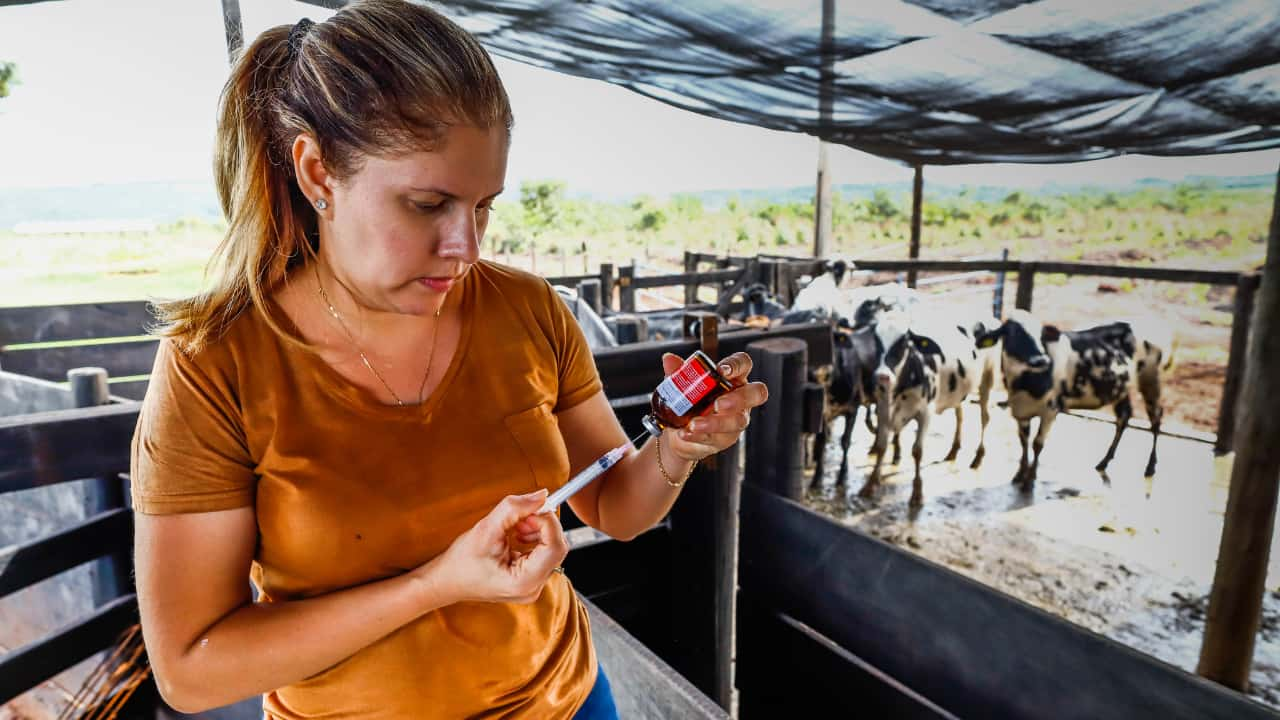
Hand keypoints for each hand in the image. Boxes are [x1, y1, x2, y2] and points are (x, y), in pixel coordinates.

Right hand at [423, 489, 568, 604]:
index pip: (555, 547)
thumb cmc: (461, 561)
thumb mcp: (486, 528)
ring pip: (551, 548)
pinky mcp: (530, 580)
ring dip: (537, 530)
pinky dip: (534, 538)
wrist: (446, 581)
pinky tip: (516, 536)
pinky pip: (543, 553)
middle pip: (556, 547)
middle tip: (521, 517)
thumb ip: (515, 508)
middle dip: (542, 525)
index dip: (549, 522)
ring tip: (515, 527)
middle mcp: (533, 589)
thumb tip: (542, 495)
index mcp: (524, 582)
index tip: (535, 507)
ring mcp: (533, 587)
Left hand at [660, 351, 768, 462]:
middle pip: (756, 393)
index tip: (722, 370)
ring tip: (694, 424)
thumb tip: (669, 359)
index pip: (743, 364)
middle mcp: (741, 398)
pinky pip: (717, 438)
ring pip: (737, 421)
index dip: (737, 365)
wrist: (680, 431)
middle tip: (719, 403)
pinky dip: (699, 436)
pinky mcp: (726, 438)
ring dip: (714, 423)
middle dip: (739, 398)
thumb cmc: (689, 402)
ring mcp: (736, 419)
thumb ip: (677, 372)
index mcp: (732, 377)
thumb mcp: (681, 385)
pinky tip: (686, 433)